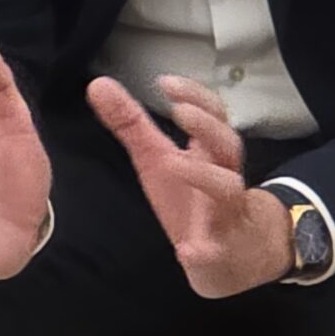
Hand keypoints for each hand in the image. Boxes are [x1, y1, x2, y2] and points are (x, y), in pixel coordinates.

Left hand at [86, 75, 291, 298]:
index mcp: (208, 154)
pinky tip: (187, 251)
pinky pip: (215, 252)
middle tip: (181, 111)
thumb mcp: (158, 157)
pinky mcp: (219, 253)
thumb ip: (131, 123)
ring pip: (228, 191)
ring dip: (204, 176)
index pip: (213, 116)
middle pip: (228, 146)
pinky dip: (203, 251)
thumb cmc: (194, 197)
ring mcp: (224, 215)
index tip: (166, 81)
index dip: (196, 97)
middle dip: (208, 127)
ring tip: (174, 164)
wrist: (235, 254)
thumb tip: (98, 84)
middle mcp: (223, 178)